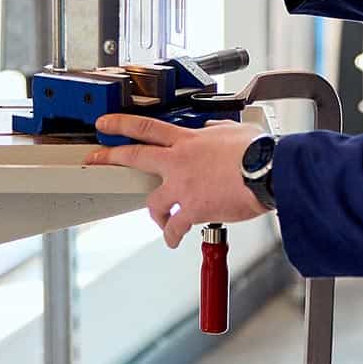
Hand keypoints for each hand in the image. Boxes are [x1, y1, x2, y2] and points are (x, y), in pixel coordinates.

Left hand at [85, 116, 269, 247]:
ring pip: (152, 201)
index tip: (106, 124)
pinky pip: (175, 226)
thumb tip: (212, 130)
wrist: (268, 171)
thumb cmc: (258, 150)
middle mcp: (180, 160)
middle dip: (110, 157)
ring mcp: (183, 185)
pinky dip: (172, 235)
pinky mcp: (193, 208)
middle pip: (135, 156)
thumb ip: (216, 131)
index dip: (121, 124)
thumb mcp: (232, 131)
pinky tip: (174, 239)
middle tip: (94, 159)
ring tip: (158, 220)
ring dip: (153, 213)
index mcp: (189, 140)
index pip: (147, 127)